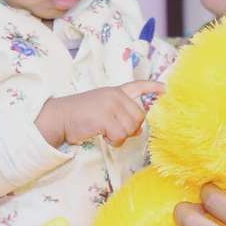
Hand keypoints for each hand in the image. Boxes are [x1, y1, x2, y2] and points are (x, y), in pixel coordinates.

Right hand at [35, 80, 164, 147]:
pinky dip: (113, 141)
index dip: (153, 87)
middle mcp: (116, 95)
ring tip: (105, 132)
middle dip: (130, 128)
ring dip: (120, 136)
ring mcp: (111, 105)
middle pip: (139, 116)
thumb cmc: (80, 115)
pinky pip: (120, 135)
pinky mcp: (105, 117)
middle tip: (113, 130)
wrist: (59, 116)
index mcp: (115, 91)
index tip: (167, 89)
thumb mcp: (102, 107)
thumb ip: (120, 113)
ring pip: (131, 128)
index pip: (138, 85)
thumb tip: (137, 129)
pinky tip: (102, 135)